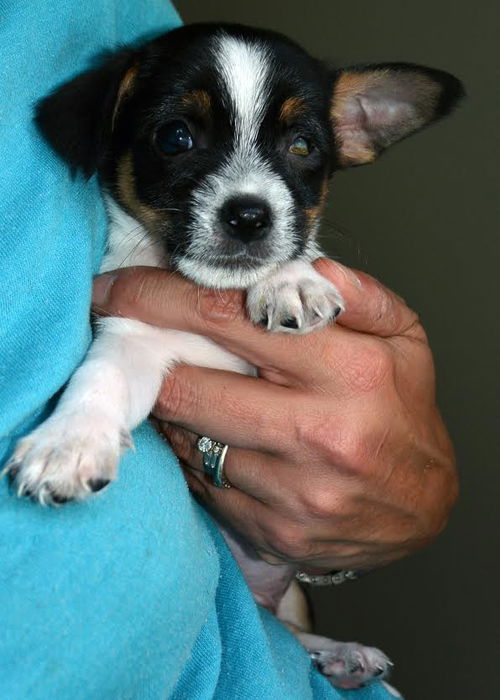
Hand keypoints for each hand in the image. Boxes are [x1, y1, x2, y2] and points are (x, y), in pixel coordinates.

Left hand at [92, 260, 457, 570]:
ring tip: (189, 392)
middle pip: (191, 388)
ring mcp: (295, 491)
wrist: (422, 506)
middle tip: (139, 345)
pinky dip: (195, 455)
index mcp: (351, 370)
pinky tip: (214, 438)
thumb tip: (309, 267)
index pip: (230, 318)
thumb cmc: (404, 410)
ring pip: (191, 441)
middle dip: (153, 362)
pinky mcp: (277, 532)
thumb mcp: (405, 338)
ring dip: (177, 411)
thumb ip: (360, 295)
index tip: (116, 291)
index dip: (158, 299)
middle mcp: (321, 433)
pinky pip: (205, 485)